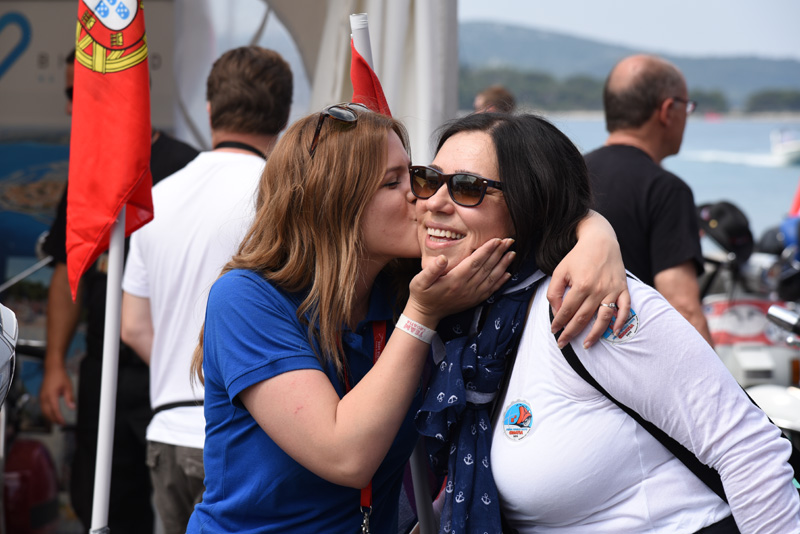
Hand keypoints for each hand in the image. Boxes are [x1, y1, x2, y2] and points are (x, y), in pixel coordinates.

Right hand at [39, 361, 74, 424]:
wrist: (52, 369)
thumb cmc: (61, 377)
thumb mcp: (68, 387)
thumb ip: (70, 398)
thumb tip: (72, 408)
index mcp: (51, 395)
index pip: (55, 410)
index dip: (59, 418)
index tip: (63, 423)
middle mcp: (44, 397)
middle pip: (47, 413)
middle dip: (54, 420)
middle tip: (61, 424)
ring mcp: (41, 397)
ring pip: (43, 411)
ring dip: (49, 417)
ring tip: (57, 421)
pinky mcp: (41, 396)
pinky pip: (42, 407)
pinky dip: (46, 413)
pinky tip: (52, 415)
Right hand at [406, 238, 515, 326]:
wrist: (425, 314)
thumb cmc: (422, 294)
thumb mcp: (420, 280)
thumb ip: (432, 269)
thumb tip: (443, 257)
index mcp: (455, 280)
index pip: (475, 261)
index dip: (487, 250)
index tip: (497, 240)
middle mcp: (466, 287)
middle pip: (486, 267)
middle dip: (499, 253)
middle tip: (509, 241)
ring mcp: (471, 295)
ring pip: (491, 278)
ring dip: (503, 265)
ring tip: (512, 253)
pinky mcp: (474, 300)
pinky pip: (490, 290)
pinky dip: (500, 282)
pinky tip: (508, 274)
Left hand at [548, 213, 630, 347]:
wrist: (600, 240)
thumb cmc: (578, 256)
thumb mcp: (560, 271)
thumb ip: (554, 292)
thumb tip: (557, 311)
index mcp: (580, 285)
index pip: (567, 311)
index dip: (559, 323)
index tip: (553, 331)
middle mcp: (597, 290)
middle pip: (583, 318)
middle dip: (571, 333)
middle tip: (562, 343)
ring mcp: (612, 290)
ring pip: (603, 318)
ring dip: (595, 334)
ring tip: (586, 345)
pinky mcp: (623, 288)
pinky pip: (625, 308)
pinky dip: (620, 321)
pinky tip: (614, 332)